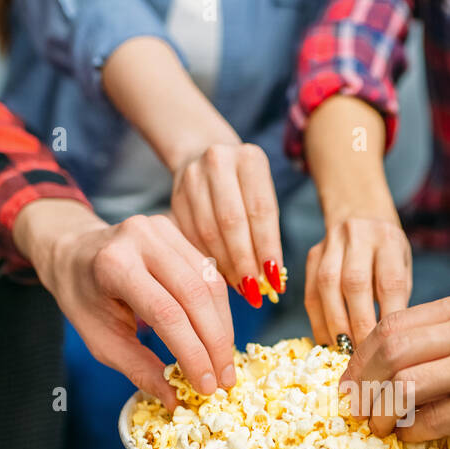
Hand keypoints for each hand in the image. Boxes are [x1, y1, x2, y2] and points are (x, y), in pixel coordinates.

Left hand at [15, 201, 234, 409]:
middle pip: (195, 296)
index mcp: (113, 265)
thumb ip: (140, 369)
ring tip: (224, 364)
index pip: (166, 313)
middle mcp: (141, 238)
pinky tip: (219, 337)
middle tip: (224, 381)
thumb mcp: (102, 341)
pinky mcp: (177, 229)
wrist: (73, 253)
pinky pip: (210, 273)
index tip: (207, 386)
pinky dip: (219, 310)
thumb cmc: (84, 300)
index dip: (193, 352)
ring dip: (223, 329)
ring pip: (210, 284)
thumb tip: (177, 401)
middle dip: (215, 344)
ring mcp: (162, 229)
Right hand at [170, 141, 284, 307]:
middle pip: (232, 222)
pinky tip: (218, 277)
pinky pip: (191, 236)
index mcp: (250, 159)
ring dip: (226, 266)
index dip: (267, 248)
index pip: (261, 210)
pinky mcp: (175, 196)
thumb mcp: (262, 196)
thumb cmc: (244, 186)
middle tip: (255, 292)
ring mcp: (192, 177)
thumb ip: (266, 231)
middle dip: (245, 262)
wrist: (203, 156)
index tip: (274, 279)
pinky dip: (206, 260)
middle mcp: (219, 161)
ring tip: (240, 289)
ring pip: (209, 231)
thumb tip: (270, 279)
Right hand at [305, 214, 410, 345]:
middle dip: (359, 325)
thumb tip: (389, 344)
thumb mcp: (402, 266)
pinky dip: (318, 321)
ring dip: (335, 325)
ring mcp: (330, 243)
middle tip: (364, 357)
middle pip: (355, 284)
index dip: (387, 318)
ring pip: (327, 287)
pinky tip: (327, 341)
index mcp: (388, 239)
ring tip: (344, 353)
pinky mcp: (311, 254)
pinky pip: (310, 293)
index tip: (389, 349)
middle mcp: (358, 236)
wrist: (359, 211)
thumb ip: (396, 298)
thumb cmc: (387, 251)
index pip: (389, 282)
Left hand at [340, 292, 449, 448]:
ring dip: (382, 412)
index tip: (351, 381)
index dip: (360, 357)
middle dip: (362, 385)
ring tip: (380, 427)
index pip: (392, 325)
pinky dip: (412, 432)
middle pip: (390, 351)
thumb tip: (388, 370)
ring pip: (406, 385)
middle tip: (356, 408)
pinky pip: (434, 422)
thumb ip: (445, 341)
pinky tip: (410, 437)